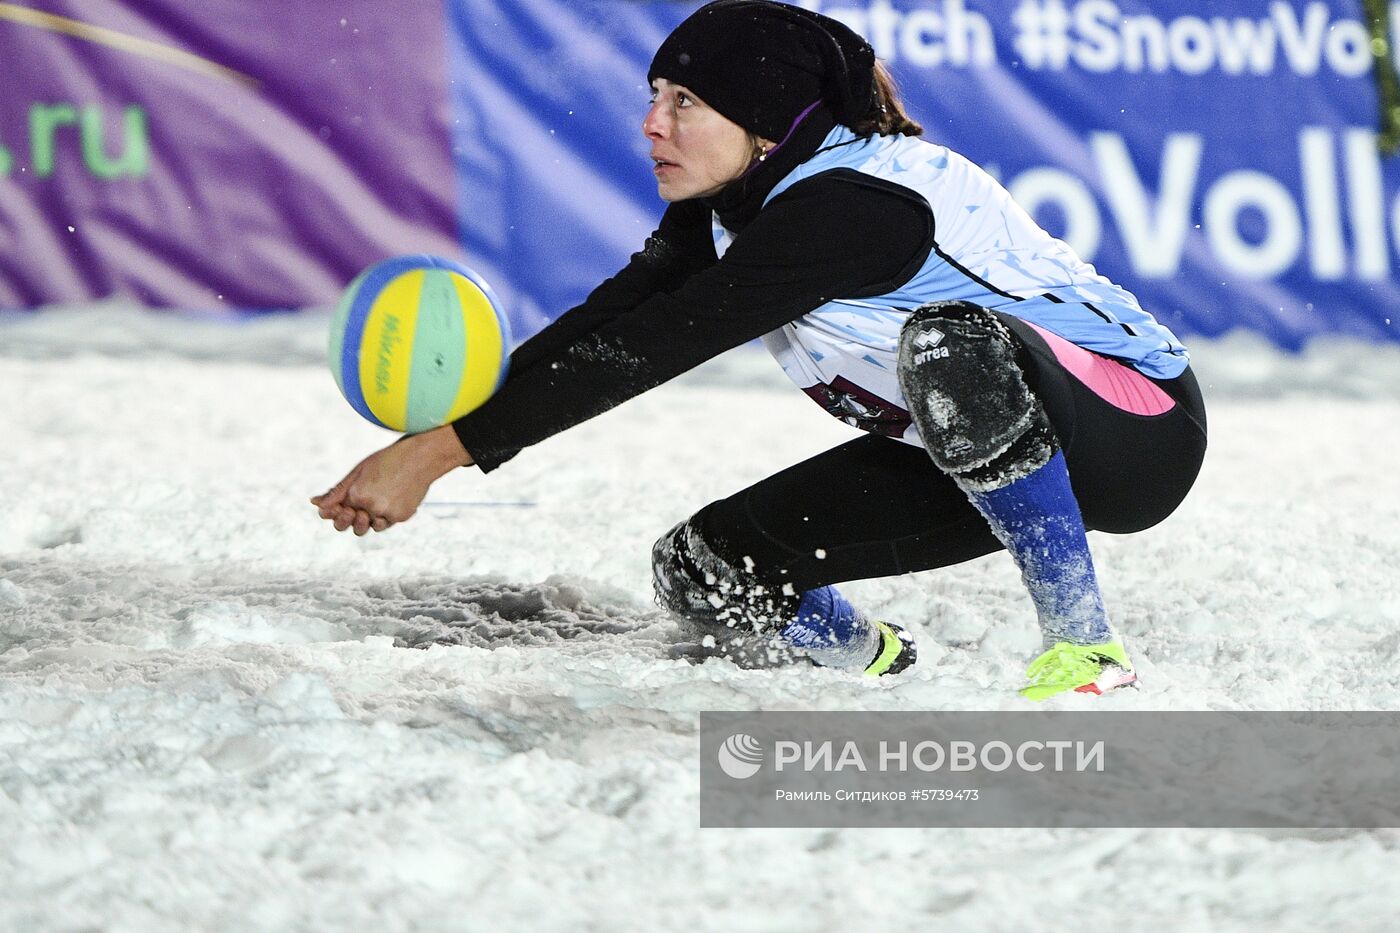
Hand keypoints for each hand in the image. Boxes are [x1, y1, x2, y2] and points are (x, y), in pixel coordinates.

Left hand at [311, 426, 472, 534]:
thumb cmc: (387, 459)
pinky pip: (389, 521)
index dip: (337, 511)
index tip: (345, 504)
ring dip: (373, 518)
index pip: (337, 513)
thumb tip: (315, 503)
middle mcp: (371, 507)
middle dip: (354, 520)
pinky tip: (395, 495)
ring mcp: (388, 514)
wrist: (421, 456)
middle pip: (355, 527)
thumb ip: (337, 491)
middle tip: (361, 508)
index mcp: (357, 494)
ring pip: (374, 526)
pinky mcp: (402, 516)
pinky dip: (390, 512)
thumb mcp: (358, 472)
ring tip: (382, 498)